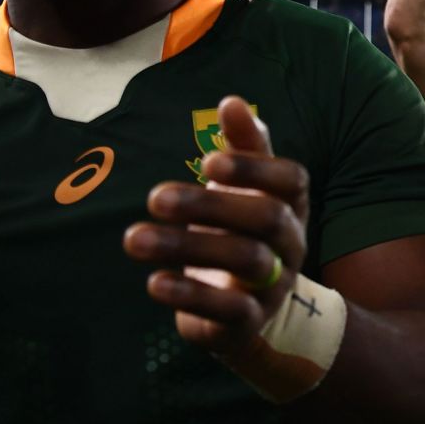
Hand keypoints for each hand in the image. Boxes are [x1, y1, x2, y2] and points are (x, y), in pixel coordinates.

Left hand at [124, 96, 308, 355]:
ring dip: (187, 246)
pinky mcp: (248, 322)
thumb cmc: (241, 233)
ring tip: (132, 238)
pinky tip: (153, 282)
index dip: (255, 169)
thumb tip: (232, 100)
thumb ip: (243, 147)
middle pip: (267, 219)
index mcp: (291, 205)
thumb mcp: (244, 190)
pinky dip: (190, 295)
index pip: (292, 181)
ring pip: (246, 261)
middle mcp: (291, 243)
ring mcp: (274, 284)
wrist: (251, 311)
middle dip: (210, 206)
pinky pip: (229, 311)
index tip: (206, 162)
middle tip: (154, 197)